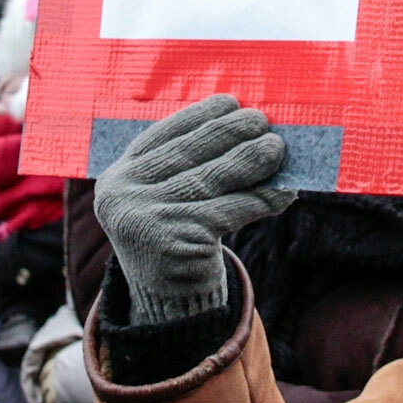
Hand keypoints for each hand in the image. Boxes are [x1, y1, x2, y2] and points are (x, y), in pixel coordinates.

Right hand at [95, 94, 294, 324]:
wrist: (170, 301)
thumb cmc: (178, 236)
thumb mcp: (167, 198)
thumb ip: (186, 165)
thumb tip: (241, 126)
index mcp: (117, 179)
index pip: (160, 137)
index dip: (197, 117)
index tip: (229, 101)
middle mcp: (124, 197)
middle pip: (188, 154)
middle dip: (230, 133)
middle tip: (262, 120)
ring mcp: (148, 220)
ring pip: (213, 179)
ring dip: (252, 160)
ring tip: (278, 147)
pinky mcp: (178, 241)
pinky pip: (232, 210)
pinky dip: (262, 198)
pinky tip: (285, 191)